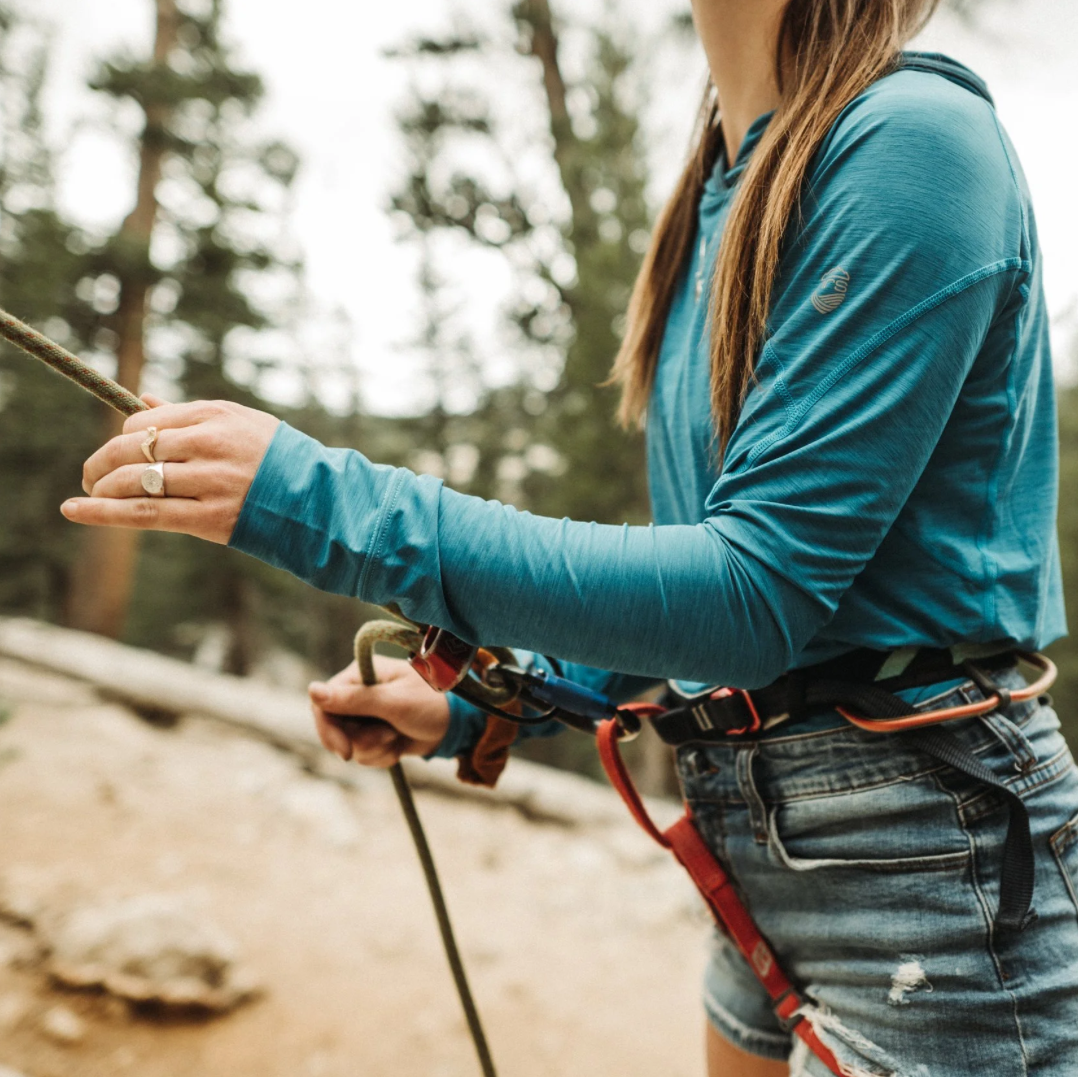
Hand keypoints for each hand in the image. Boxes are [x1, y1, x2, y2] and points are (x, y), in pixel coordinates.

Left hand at [60, 394, 279, 544]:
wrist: (320, 500)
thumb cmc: (280, 459)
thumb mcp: (241, 423)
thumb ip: (190, 414)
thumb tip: (143, 402)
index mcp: (214, 415)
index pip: (145, 422)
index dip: (126, 438)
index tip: (123, 452)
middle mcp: (208, 444)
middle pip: (131, 447)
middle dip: (101, 462)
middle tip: (90, 475)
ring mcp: (208, 481)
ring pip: (133, 480)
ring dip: (102, 488)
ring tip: (90, 495)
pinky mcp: (209, 517)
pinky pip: (144, 514)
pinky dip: (102, 513)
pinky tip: (73, 510)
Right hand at [309, 656, 450, 766]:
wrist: (456, 723)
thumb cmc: (432, 702)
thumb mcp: (394, 702)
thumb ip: (354, 699)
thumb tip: (311, 690)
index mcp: (360, 675)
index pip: (323, 704)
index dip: (329, 730)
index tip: (345, 753)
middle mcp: (358, 693)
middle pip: (334, 729)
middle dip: (361, 742)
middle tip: (388, 738)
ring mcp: (365, 714)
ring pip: (350, 745)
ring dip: (376, 748)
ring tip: (398, 735)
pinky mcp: (374, 733)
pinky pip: (364, 754)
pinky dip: (382, 755)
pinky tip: (400, 745)